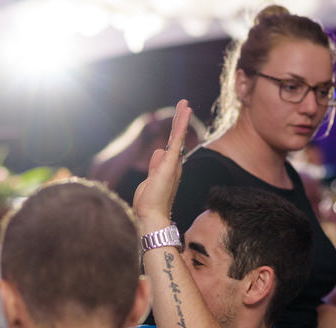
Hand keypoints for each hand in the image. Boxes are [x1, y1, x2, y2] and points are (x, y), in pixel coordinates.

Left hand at [132, 99, 191, 232]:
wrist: (150, 216)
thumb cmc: (149, 203)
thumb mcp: (150, 180)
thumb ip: (155, 166)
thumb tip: (159, 150)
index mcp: (169, 168)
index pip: (172, 145)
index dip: (175, 131)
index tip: (178, 118)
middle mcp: (174, 165)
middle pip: (178, 138)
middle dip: (180, 120)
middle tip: (185, 104)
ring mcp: (173, 164)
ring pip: (178, 137)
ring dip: (181, 119)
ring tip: (185, 104)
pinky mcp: (169, 164)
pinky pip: (176, 141)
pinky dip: (180, 127)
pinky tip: (184, 114)